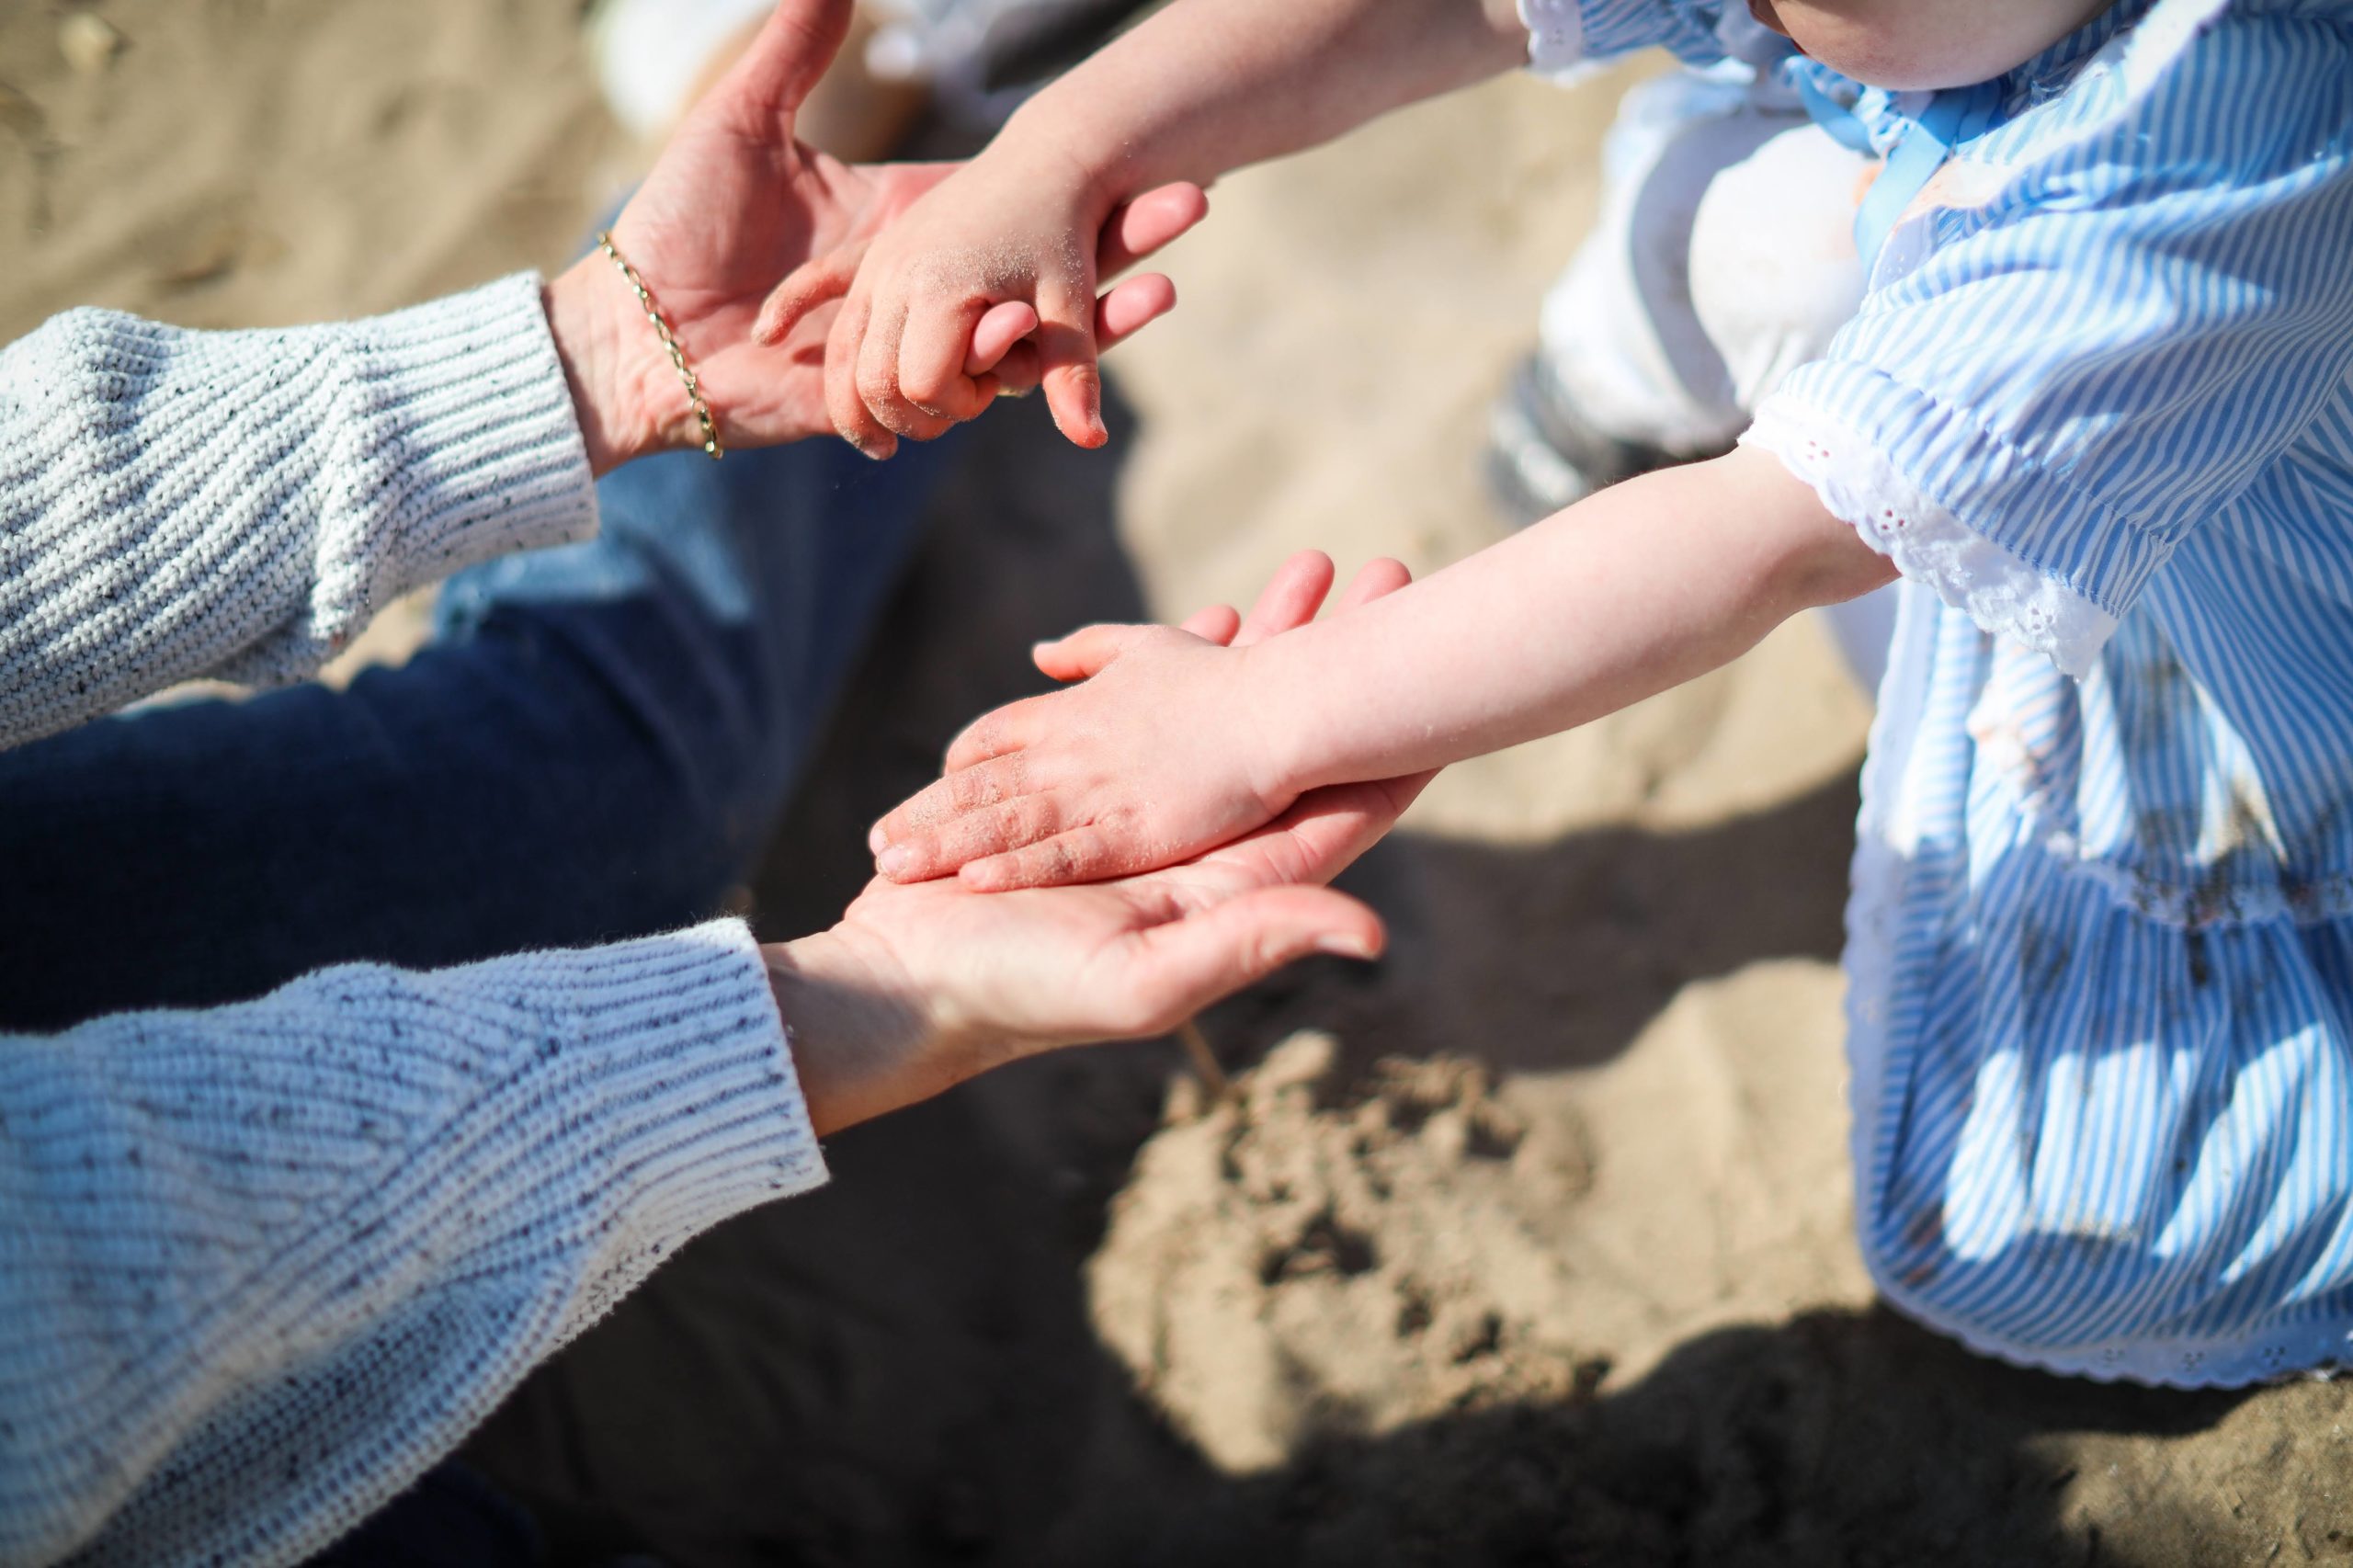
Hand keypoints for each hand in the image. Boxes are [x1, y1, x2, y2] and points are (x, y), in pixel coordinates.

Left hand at [539, 0, 1204, 472]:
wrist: (628, 324)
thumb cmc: (672, 226)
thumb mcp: (741, 123)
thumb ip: (795, 52)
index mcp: (896, 228)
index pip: (1005, 209)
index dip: (1073, 190)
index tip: (1140, 158)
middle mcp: (917, 292)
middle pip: (1039, 272)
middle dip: (1119, 241)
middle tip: (1192, 202)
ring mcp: (907, 350)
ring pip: (1023, 337)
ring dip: (1099, 313)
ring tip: (1164, 282)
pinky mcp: (885, 403)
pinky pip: (965, 392)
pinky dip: (1017, 369)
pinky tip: (1066, 340)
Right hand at [771, 554, 1432, 1134]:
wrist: (907, 979)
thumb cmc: (1020, 989)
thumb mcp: (1145, 979)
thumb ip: (1252, 942)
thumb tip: (1374, 934)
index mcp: (1227, 887)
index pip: (1334, 812)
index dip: (1393, 749)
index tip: (1450, 678)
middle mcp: (1199, 850)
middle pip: (1294, 744)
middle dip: (1341, 661)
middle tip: (1393, 573)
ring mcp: (1146, 820)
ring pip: (1227, 714)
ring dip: (1271, 643)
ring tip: (1312, 566)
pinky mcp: (1088, 797)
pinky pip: (1152, 713)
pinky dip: (1182, 663)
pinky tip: (1211, 620)